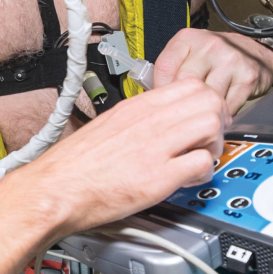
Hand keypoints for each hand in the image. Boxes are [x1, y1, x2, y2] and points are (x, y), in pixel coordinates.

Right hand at [18, 79, 224, 236]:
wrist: (55, 189)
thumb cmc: (74, 165)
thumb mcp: (108, 125)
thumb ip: (137, 120)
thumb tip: (159, 121)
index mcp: (137, 106)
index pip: (191, 84)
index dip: (205, 102)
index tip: (202, 119)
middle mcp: (149, 120)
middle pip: (209, 99)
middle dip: (217, 121)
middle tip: (207, 140)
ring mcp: (155, 146)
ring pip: (211, 125)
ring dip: (214, 144)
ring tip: (199, 158)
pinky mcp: (157, 177)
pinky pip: (202, 164)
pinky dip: (204, 173)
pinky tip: (189, 179)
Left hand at [153, 27, 272, 123]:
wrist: (256, 52)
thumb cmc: (216, 56)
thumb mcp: (190, 53)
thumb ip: (171, 70)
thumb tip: (150, 98)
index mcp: (188, 38)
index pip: (164, 67)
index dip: (160, 90)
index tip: (162, 103)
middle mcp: (209, 46)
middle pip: (185, 84)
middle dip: (181, 103)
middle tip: (180, 115)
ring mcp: (230, 60)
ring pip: (206, 97)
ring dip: (202, 111)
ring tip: (199, 116)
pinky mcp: (247, 78)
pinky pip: (227, 106)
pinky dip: (220, 115)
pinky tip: (217, 114)